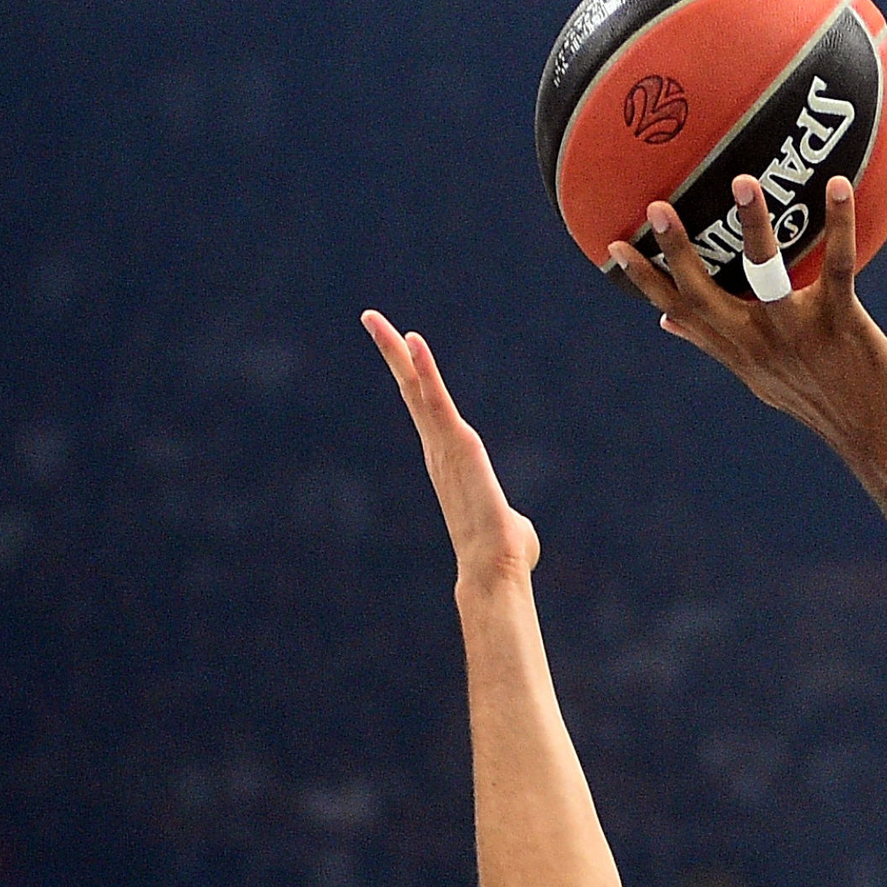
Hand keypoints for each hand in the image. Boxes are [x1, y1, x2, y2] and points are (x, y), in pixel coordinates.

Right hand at [362, 311, 537, 585]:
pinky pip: (437, 400)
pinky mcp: (458, 445)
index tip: (401, 347)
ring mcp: (444, 445)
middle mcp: (438, 448)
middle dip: (392, 353)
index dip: (413, 377)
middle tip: (370, 318)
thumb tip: (516, 531)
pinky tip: (413, 341)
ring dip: (396, 351)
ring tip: (374, 318)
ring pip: (416, 389)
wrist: (494, 568)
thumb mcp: (507, 526)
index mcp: (447, 459)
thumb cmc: (503, 554)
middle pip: (411, 390)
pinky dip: (426, 370)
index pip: (426, 410)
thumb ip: (507, 517)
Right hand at [608, 174, 886, 468]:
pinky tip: (837, 185)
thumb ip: (716, 345)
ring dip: (754, 228)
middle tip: (656, 204)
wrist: (878, 441)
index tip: (611, 244)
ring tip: (744, 181)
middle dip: (678, 250)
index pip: (680, 312)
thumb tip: (667, 322)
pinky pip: (838, 267)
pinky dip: (840, 224)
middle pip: (705, 294)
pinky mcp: (842, 325)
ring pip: (767, 275)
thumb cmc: (820, 399)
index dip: (644, 280)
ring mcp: (799, 334)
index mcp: (738, 351)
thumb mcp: (760, 378)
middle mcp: (759, 344)